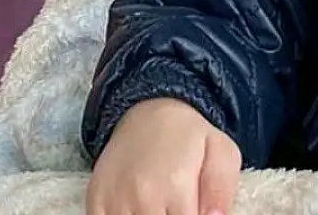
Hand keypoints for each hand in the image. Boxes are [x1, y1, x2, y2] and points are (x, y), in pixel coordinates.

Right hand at [87, 98, 241, 214]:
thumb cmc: (189, 137)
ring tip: (160, 204)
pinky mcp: (95, 202)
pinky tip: (137, 208)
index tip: (193, 209)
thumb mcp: (222, 153)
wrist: (147, 111)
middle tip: (177, 205)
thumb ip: (222, 192)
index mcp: (176, 185)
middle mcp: (141, 195)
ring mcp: (114, 201)